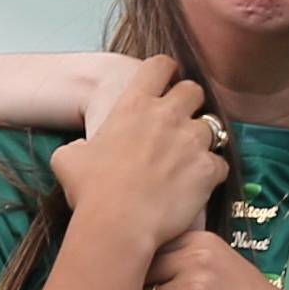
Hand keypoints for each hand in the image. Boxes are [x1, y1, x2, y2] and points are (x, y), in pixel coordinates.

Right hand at [50, 56, 224, 245]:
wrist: (118, 224)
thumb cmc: (90, 191)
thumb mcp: (68, 159)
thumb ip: (81, 145)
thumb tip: (83, 149)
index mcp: (134, 105)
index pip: (160, 65)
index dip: (165, 72)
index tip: (164, 85)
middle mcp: (167, 115)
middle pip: (193, 90)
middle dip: (190, 103)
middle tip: (180, 124)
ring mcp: (191, 141)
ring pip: (213, 126)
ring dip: (203, 139)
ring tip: (191, 158)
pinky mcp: (208, 169)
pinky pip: (220, 163)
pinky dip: (212, 173)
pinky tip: (198, 185)